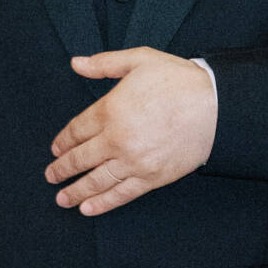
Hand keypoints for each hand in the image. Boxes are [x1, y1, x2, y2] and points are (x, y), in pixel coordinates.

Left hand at [47, 49, 217, 214]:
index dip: (63, 141)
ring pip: (97, 180)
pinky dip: (103, 203)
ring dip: (76, 190)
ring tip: (61, 198)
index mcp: (111, 110)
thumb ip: (105, 63)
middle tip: (51, 175)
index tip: (56, 148)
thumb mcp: (140, 60)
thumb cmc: (180, 81)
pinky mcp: (152, 177)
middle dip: (62, 168)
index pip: (77, 130)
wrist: (217, 107)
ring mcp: (134, 162)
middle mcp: (118, 139)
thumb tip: (76, 63)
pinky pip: (121, 194)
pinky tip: (87, 208)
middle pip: (81, 158)